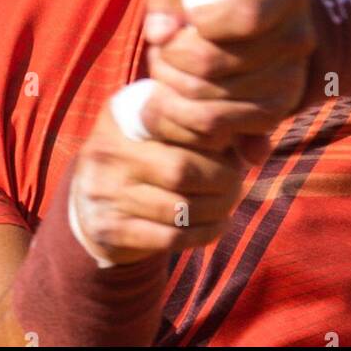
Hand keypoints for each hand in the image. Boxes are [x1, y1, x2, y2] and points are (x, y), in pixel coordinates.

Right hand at [71, 99, 245, 266]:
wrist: (91, 198)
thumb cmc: (146, 153)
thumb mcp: (165, 128)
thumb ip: (211, 128)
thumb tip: (260, 150)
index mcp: (123, 113)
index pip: (179, 121)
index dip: (214, 136)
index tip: (231, 147)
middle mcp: (107, 150)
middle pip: (182, 169)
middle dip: (221, 181)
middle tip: (238, 182)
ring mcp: (103, 192)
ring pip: (178, 208)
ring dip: (216, 210)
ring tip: (229, 203)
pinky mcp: (109, 229)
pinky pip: (169, 237)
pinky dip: (202, 235)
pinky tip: (216, 225)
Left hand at [134, 0, 316, 159]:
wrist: (248, 25)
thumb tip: (160, 33)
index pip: (246, 16)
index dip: (203, 23)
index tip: (187, 19)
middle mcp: (297, 38)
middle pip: (216, 63)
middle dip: (169, 60)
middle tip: (158, 52)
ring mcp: (290, 81)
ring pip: (212, 106)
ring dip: (170, 92)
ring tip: (162, 73)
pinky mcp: (275, 114)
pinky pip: (217, 130)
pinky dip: (182, 120)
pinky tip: (173, 100)